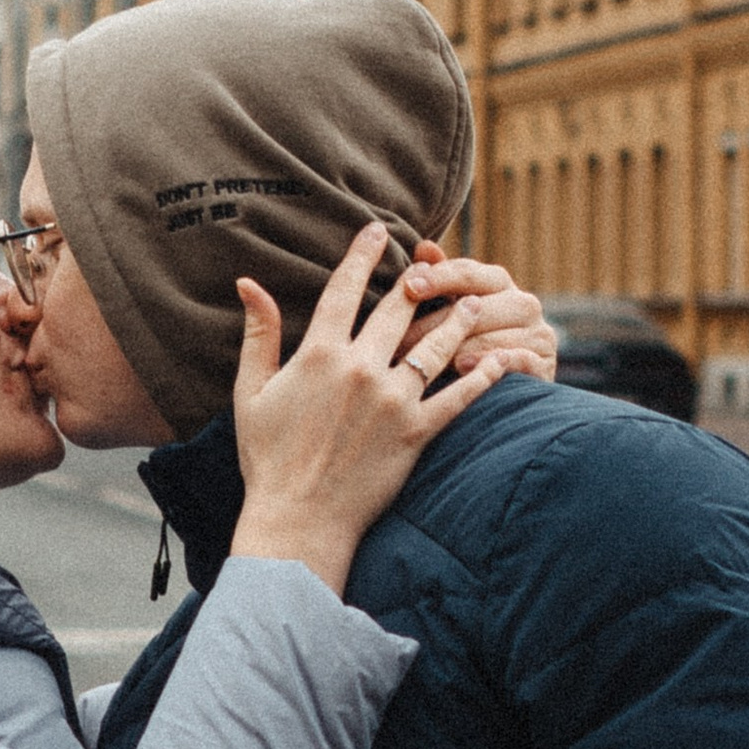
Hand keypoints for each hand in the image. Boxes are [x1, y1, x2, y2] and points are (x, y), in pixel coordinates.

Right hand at [231, 222, 506, 596]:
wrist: (298, 518)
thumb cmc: (268, 458)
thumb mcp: (251, 391)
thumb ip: (258, 334)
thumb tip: (249, 282)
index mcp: (318, 355)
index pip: (343, 290)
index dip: (361, 256)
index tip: (376, 230)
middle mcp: (360, 369)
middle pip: (397, 310)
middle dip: (417, 282)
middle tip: (433, 265)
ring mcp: (392, 400)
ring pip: (435, 345)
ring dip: (457, 319)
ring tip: (474, 303)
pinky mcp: (416, 433)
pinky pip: (458, 398)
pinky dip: (483, 378)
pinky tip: (500, 360)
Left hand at [397, 238, 555, 386]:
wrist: (510, 390)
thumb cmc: (470, 341)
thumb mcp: (453, 309)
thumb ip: (441, 279)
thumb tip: (423, 247)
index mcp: (499, 283)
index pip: (468, 273)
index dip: (439, 277)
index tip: (408, 286)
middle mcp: (524, 303)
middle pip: (479, 306)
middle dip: (436, 323)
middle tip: (401, 339)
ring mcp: (539, 335)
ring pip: (495, 335)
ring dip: (457, 347)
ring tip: (424, 359)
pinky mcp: (546, 365)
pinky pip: (519, 360)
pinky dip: (492, 363)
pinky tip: (464, 369)